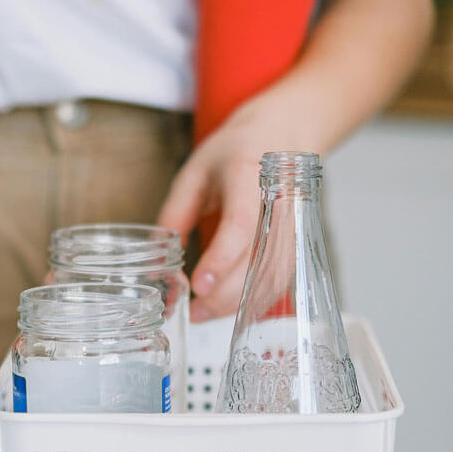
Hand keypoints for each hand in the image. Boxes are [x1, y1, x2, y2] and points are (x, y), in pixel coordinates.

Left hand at [157, 92, 318, 321]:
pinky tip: (225, 307)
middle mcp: (280, 204)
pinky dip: (252, 299)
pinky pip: (277, 279)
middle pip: (259, 259)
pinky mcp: (295, 243)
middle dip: (224, 293)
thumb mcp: (195, 172)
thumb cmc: (235, 152)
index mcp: (251, 176)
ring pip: (271, 276)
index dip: (221, 258)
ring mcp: (293, 226)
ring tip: (202, 315)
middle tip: (192, 311)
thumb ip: (176, 214)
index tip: (198, 285)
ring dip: (237, 303)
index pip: (241, 224)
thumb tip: (157, 261)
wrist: (282, 136)